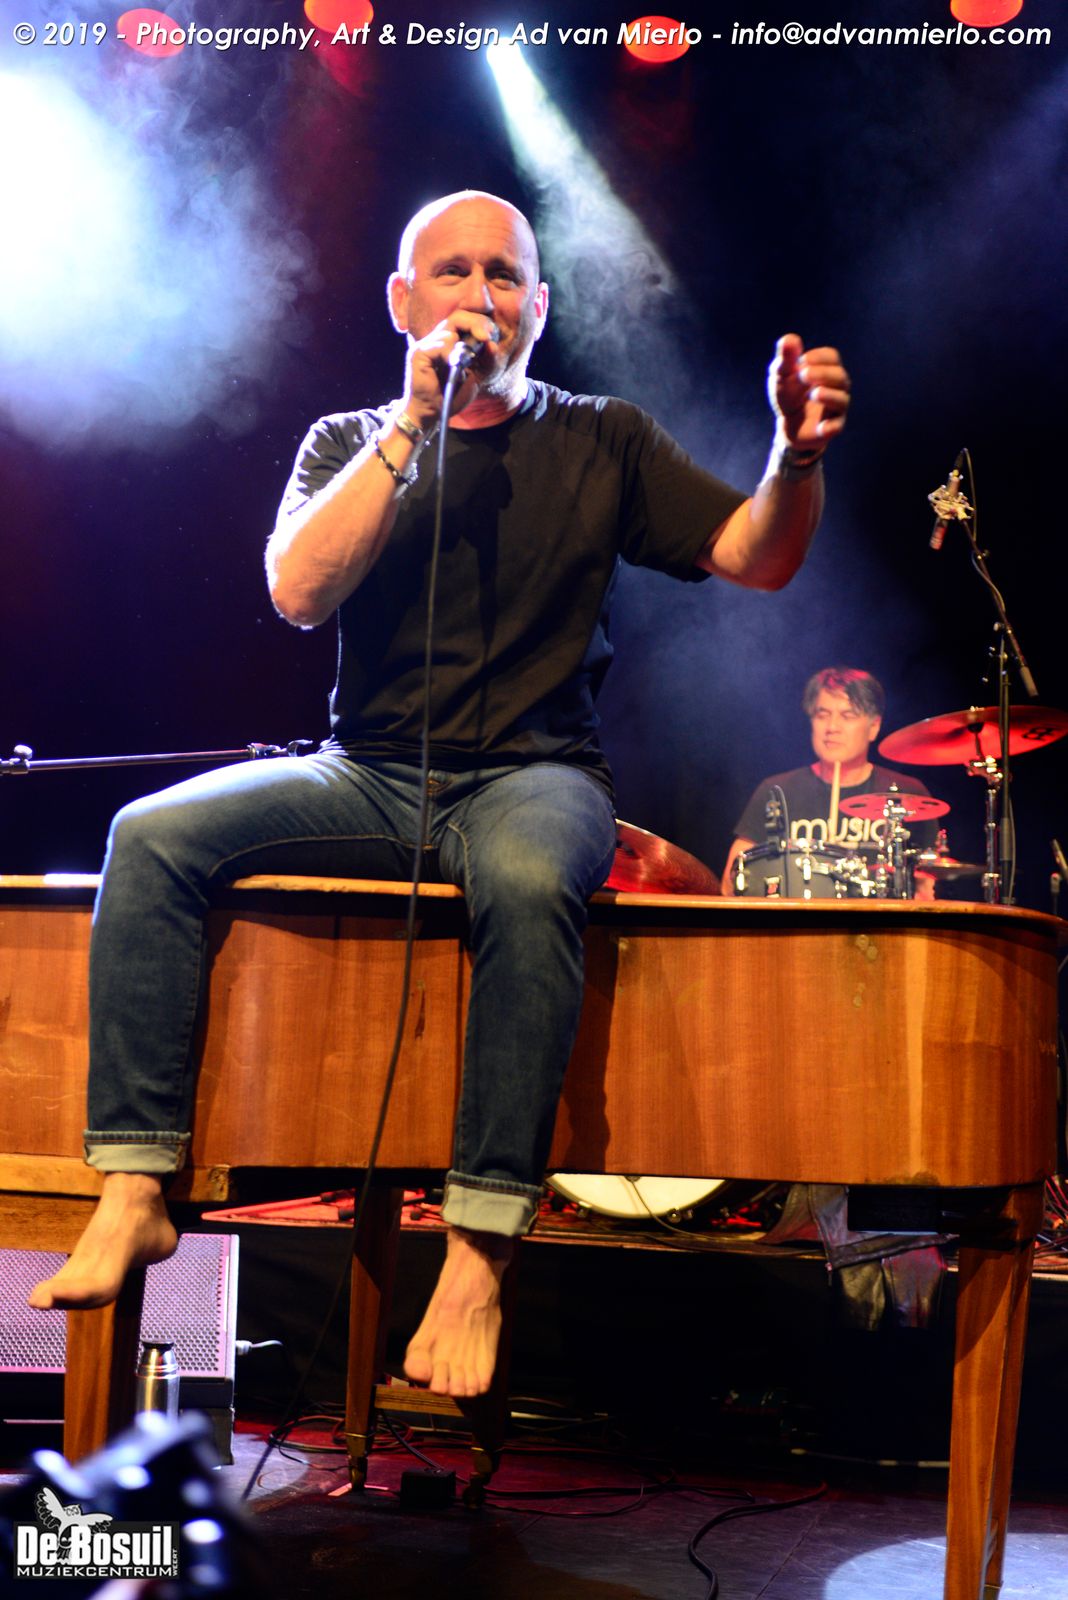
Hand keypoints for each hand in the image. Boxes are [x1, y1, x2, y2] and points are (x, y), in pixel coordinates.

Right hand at [403, 312, 500, 428]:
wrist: (432, 413)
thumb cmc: (451, 395)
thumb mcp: (477, 377)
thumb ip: (486, 361)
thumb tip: (492, 344)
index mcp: (451, 341)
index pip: (465, 319)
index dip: (480, 322)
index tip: (491, 336)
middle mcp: (438, 339)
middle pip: (457, 316)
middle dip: (476, 323)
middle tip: (486, 337)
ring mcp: (427, 344)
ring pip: (449, 329)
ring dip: (462, 345)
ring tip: (464, 364)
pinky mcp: (419, 353)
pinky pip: (439, 344)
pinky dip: (449, 352)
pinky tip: (451, 365)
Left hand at [767, 333, 850, 452]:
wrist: (787, 425)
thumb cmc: (789, 395)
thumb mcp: (782, 375)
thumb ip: (786, 358)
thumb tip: (789, 339)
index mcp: (826, 369)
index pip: (832, 357)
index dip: (819, 357)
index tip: (802, 360)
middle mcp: (836, 387)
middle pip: (840, 376)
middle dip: (823, 374)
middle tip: (803, 375)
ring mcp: (836, 407)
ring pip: (842, 399)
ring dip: (828, 395)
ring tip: (813, 393)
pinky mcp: (832, 427)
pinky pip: (837, 426)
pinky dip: (830, 426)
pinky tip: (820, 426)